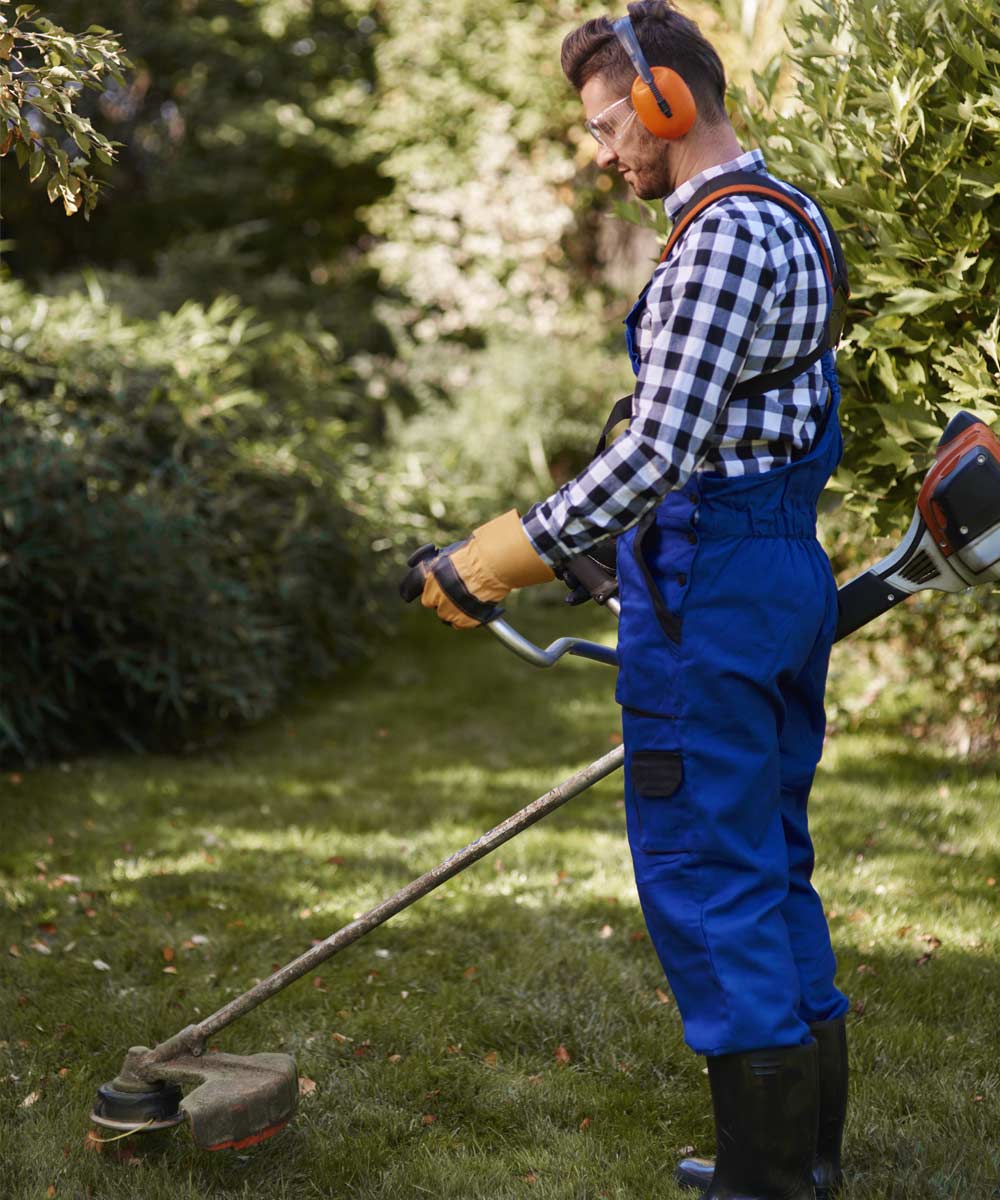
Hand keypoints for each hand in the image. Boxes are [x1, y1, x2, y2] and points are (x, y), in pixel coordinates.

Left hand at [407, 510, 554, 629]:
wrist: (493, 564)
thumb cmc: (475, 554)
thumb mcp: (449, 554)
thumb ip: (438, 566)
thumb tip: (433, 568)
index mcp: (428, 576)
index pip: (409, 587)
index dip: (411, 590)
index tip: (410, 593)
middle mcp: (434, 595)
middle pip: (430, 602)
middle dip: (439, 598)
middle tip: (454, 591)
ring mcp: (448, 609)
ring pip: (445, 615)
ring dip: (453, 609)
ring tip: (469, 598)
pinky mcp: (462, 620)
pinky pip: (459, 623)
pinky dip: (466, 618)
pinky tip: (476, 607)